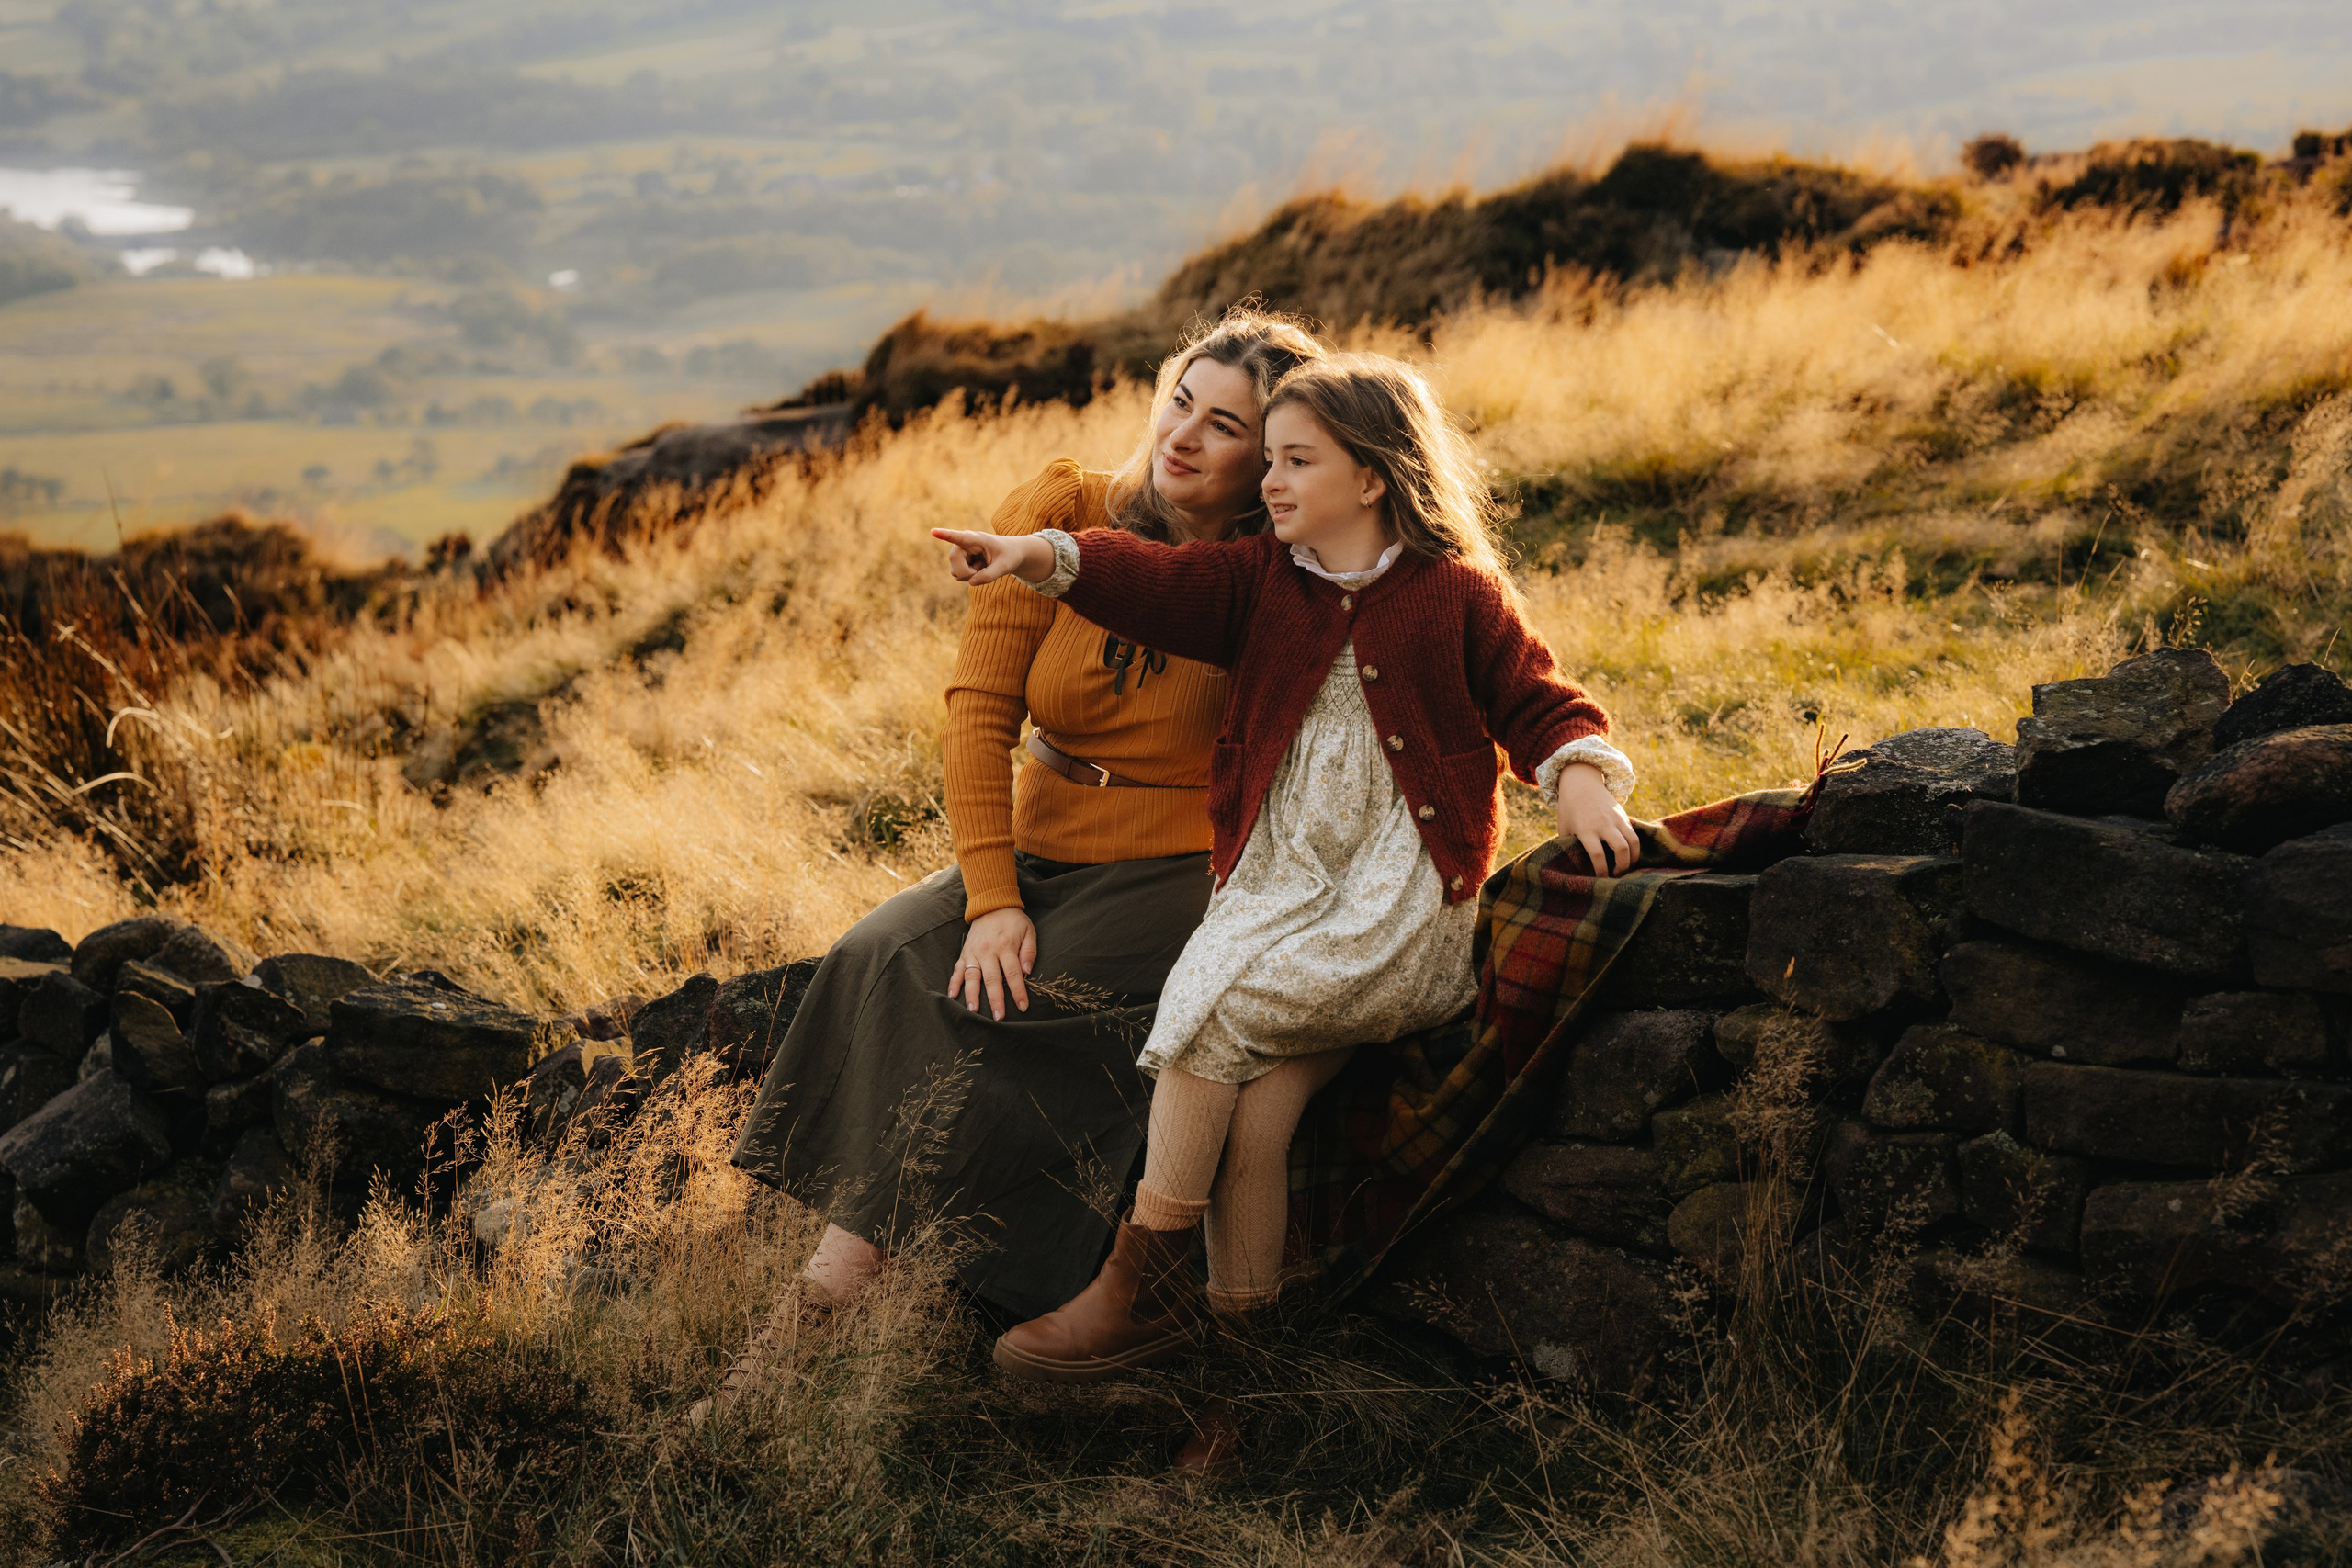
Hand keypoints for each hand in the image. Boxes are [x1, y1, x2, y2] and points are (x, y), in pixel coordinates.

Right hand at [933, 528, 1054, 585]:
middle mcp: (964, 543)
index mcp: (977, 539)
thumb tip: (971, 583)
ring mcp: (960, 552)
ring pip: (955, 571)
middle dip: (966, 572)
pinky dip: (969, 577)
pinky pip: (958, 575)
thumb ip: (989, 575)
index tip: (933, 531)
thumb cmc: (1009, 556)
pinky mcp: (960, 561)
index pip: (959, 537)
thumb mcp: (1005, 567)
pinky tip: (979, 569)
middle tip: (982, 570)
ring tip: (983, 567)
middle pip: (954, 560)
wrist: (1011, 554)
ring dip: (969, 575)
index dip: (945, 534)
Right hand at [948, 906, 1035, 1018]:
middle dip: (995, 999)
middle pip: (992, 979)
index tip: (1023, 1007)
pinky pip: (957, 969)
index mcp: (1006, 946)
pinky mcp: (964, 953)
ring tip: (973, 1011)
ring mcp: (973, 953)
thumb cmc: (1013, 921)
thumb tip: (1027, 971)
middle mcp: (988, 951)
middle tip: (998, 1017)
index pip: (1013, 974)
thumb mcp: (1028, 931)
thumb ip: (1029, 951)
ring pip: (972, 977)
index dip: (1018, 991)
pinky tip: (952, 996)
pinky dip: (953, 983)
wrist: (992, 904)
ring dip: (972, 995)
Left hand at [1556, 762, 1639, 875]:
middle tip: (1617, 876)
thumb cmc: (1569, 810)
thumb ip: (1568, 846)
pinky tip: (1628, 856)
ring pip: (1633, 842)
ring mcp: (1616, 819)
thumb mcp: (1564, 828)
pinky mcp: (1624, 816)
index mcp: (1586, 829)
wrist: (1581, 783)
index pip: (1597, 854)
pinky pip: (1634, 835)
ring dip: (1633, 858)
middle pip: (1621, 848)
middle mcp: (1603, 823)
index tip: (1601, 880)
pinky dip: (1634, 848)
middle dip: (1622, 867)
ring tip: (1626, 868)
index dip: (1602, 871)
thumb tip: (1573, 868)